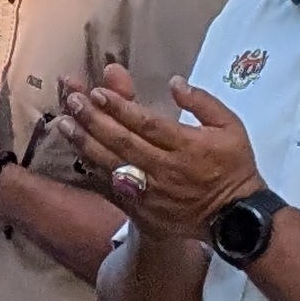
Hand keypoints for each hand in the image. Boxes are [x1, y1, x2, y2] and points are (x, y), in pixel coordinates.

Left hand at [64, 62, 261, 243]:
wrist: (235, 218)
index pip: (147, 124)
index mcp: (188, 147)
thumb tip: (175, 82)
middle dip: (94, 120)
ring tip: (64, 123)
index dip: (120, 107)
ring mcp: (152, 193)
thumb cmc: (233, 166)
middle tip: (72, 101)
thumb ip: (203, 102)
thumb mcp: (231, 127)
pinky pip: (112, 188)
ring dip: (85, 143)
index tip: (97, 92)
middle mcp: (166, 170)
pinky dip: (93, 171)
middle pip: (123, 142)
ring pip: (112, 165)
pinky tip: (78, 154)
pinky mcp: (143, 210)